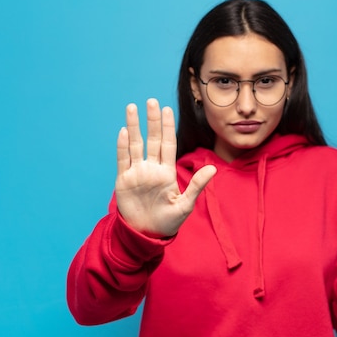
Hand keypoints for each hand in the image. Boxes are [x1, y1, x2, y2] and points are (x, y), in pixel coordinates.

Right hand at [115, 99, 216, 236]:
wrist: (146, 235)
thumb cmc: (168, 222)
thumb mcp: (185, 204)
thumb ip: (197, 185)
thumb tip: (214, 168)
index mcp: (167, 172)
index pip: (168, 144)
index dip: (167, 127)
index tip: (167, 109)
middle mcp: (152, 168)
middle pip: (151, 139)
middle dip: (152, 121)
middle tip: (152, 101)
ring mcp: (137, 173)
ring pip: (135, 144)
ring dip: (134, 126)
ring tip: (132, 107)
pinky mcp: (123, 180)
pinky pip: (122, 159)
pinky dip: (122, 145)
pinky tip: (124, 131)